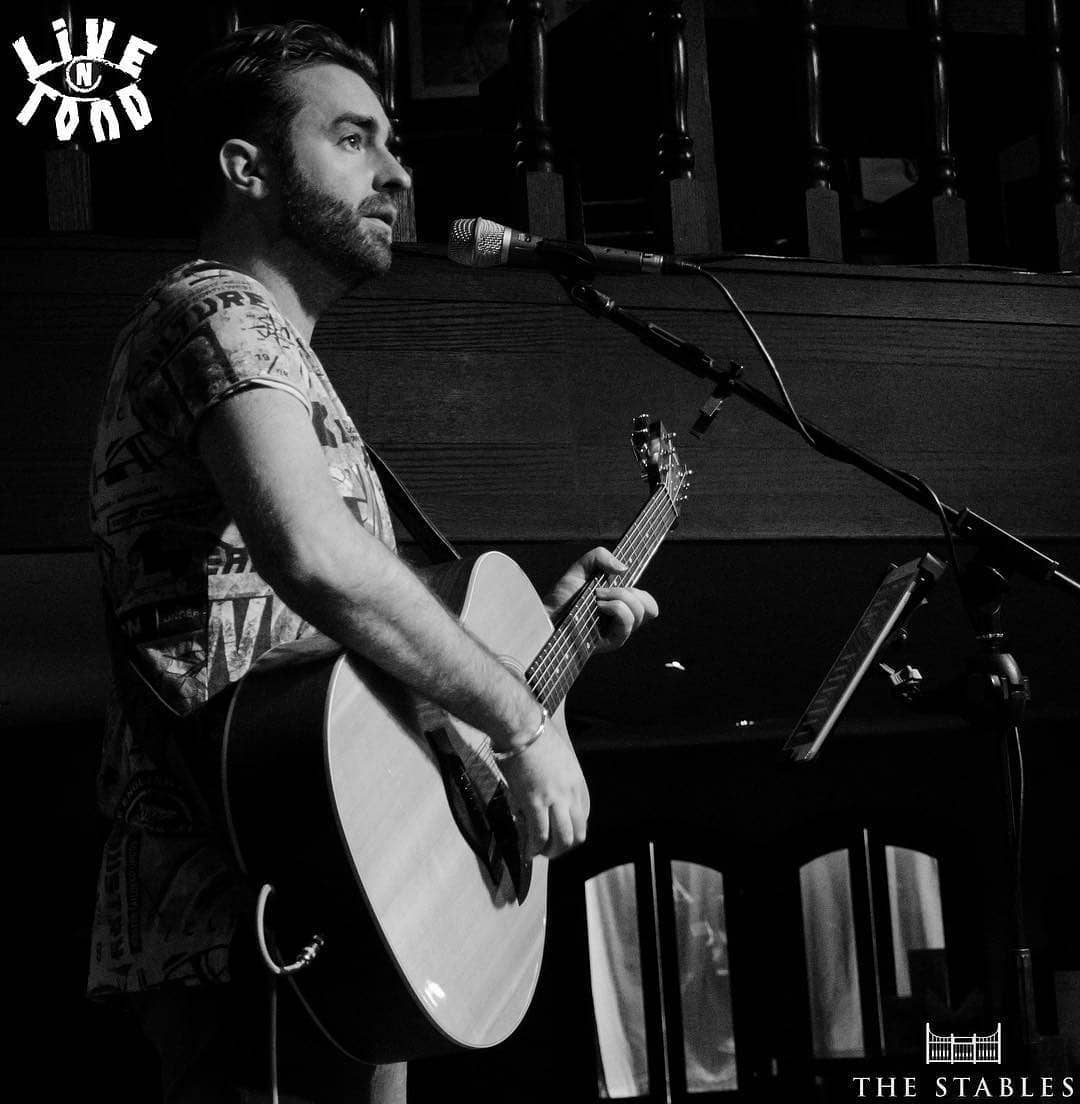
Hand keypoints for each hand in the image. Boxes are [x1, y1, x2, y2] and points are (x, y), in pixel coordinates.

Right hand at [498, 706, 589, 859]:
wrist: (522, 725)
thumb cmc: (535, 732)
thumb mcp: (557, 752)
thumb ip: (556, 770)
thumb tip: (541, 779)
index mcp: (578, 780)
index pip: (585, 815)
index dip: (572, 828)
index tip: (559, 830)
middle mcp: (571, 792)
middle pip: (578, 832)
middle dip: (564, 845)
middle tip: (549, 848)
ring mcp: (554, 799)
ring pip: (562, 839)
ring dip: (551, 851)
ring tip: (538, 852)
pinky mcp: (535, 802)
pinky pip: (538, 835)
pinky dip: (533, 847)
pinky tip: (526, 851)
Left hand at [544, 546, 658, 653]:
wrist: (546, 617)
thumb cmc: (562, 598)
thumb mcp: (581, 569)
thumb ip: (600, 557)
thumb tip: (623, 568)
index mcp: (621, 606)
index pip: (647, 602)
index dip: (641, 590)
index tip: (624, 576)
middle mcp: (623, 621)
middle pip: (650, 607)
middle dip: (629, 591)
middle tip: (601, 590)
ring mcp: (619, 632)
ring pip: (641, 612)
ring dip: (620, 597)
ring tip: (597, 597)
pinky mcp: (612, 642)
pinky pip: (628, 622)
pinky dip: (616, 607)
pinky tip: (598, 606)